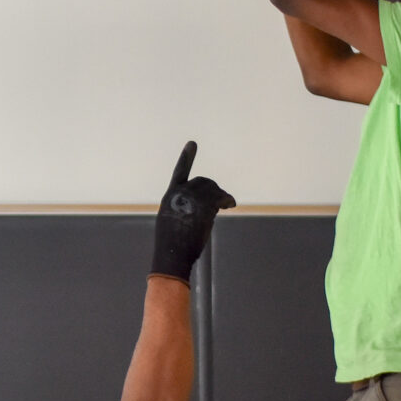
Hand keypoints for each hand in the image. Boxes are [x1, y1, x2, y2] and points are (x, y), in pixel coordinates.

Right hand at [151, 141, 235, 279]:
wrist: (172, 256)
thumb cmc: (173, 247)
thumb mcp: (174, 224)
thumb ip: (185, 210)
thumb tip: (206, 209)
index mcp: (170, 197)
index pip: (179, 173)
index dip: (186, 157)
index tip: (192, 143)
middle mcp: (179, 194)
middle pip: (203, 181)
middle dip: (213, 189)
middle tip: (221, 203)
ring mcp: (191, 199)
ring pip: (212, 189)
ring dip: (221, 196)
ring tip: (225, 206)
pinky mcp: (203, 207)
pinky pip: (220, 197)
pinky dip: (227, 200)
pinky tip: (230, 205)